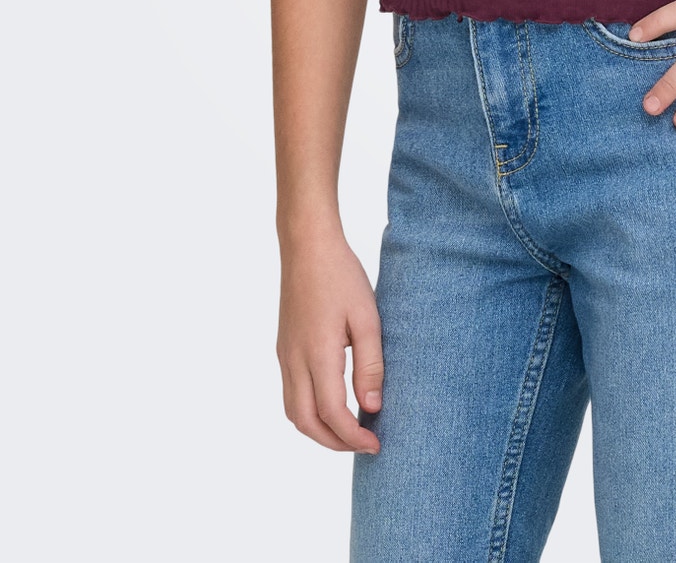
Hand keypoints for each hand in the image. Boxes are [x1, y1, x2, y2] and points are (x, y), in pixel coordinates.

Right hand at [277, 228, 383, 453]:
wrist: (307, 246)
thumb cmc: (341, 276)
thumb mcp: (367, 318)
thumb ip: (370, 365)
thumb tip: (372, 407)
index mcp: (317, 354)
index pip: (332, 413)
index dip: (353, 436)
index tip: (376, 444)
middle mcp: (294, 360)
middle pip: (305, 422)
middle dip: (334, 443)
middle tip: (364, 445)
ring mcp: (284, 355)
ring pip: (293, 412)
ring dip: (318, 430)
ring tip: (349, 431)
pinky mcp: (283, 348)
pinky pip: (290, 393)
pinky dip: (309, 411)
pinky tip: (331, 405)